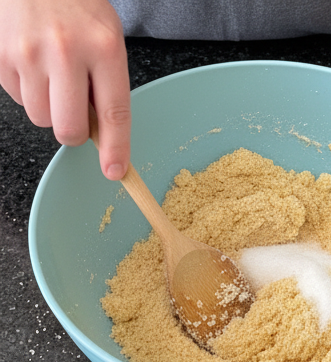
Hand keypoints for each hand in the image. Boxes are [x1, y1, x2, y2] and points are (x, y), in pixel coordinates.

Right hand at [0, 0, 129, 179]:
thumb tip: (102, 135)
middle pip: (69, 128)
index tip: (115, 171)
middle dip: (73, 131)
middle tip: (74, 111)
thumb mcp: (107, 40)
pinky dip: (28, 90)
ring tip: (53, 75)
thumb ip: (108, 86)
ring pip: (41, 118)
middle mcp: (66, 51)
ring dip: (49, 108)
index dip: (115, 149)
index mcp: (104, 49)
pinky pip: (18, 99)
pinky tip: (33, 63)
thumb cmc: (77, 8)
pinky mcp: (1, 54)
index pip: (114, 114)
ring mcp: (29, 52)